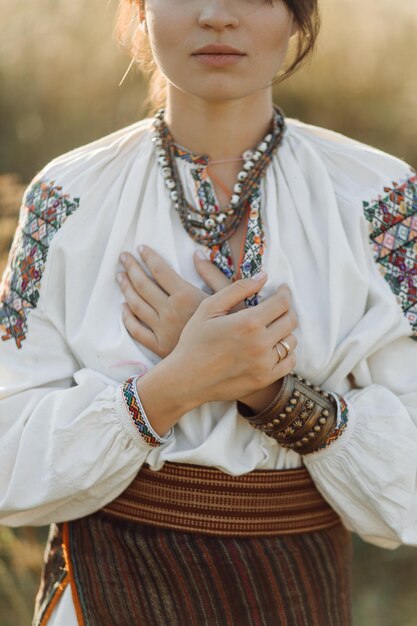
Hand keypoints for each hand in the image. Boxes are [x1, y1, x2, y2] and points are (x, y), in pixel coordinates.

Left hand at [117, 245, 244, 357]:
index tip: (140, 248)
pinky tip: (124, 308)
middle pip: (143, 285)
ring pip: (136, 305)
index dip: (148, 258)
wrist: (230, 362)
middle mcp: (170, 311)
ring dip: (126, 289)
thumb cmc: (234, 328)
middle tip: (123, 257)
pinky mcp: (158, 347)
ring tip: (120, 276)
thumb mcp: (229, 297)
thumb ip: (213, 274)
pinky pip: (136, 330)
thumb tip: (198, 254)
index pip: (160, 271)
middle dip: (131, 268)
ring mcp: (162, 330)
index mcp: (186, 296)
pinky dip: (127, 318)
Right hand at [169, 275, 296, 404]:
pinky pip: (289, 363)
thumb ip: (238, 288)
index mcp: (248, 322)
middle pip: (290, 320)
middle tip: (278, 307)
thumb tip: (264, 276)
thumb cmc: (194, 341)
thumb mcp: (209, 308)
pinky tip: (273, 348)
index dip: (285, 292)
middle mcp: (260, 343)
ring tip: (273, 327)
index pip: (282, 302)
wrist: (186, 379)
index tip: (282, 289)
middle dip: (287, 310)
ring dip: (285, 331)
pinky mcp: (265, 379)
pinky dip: (286, 353)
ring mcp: (264, 364)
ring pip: (291, 341)